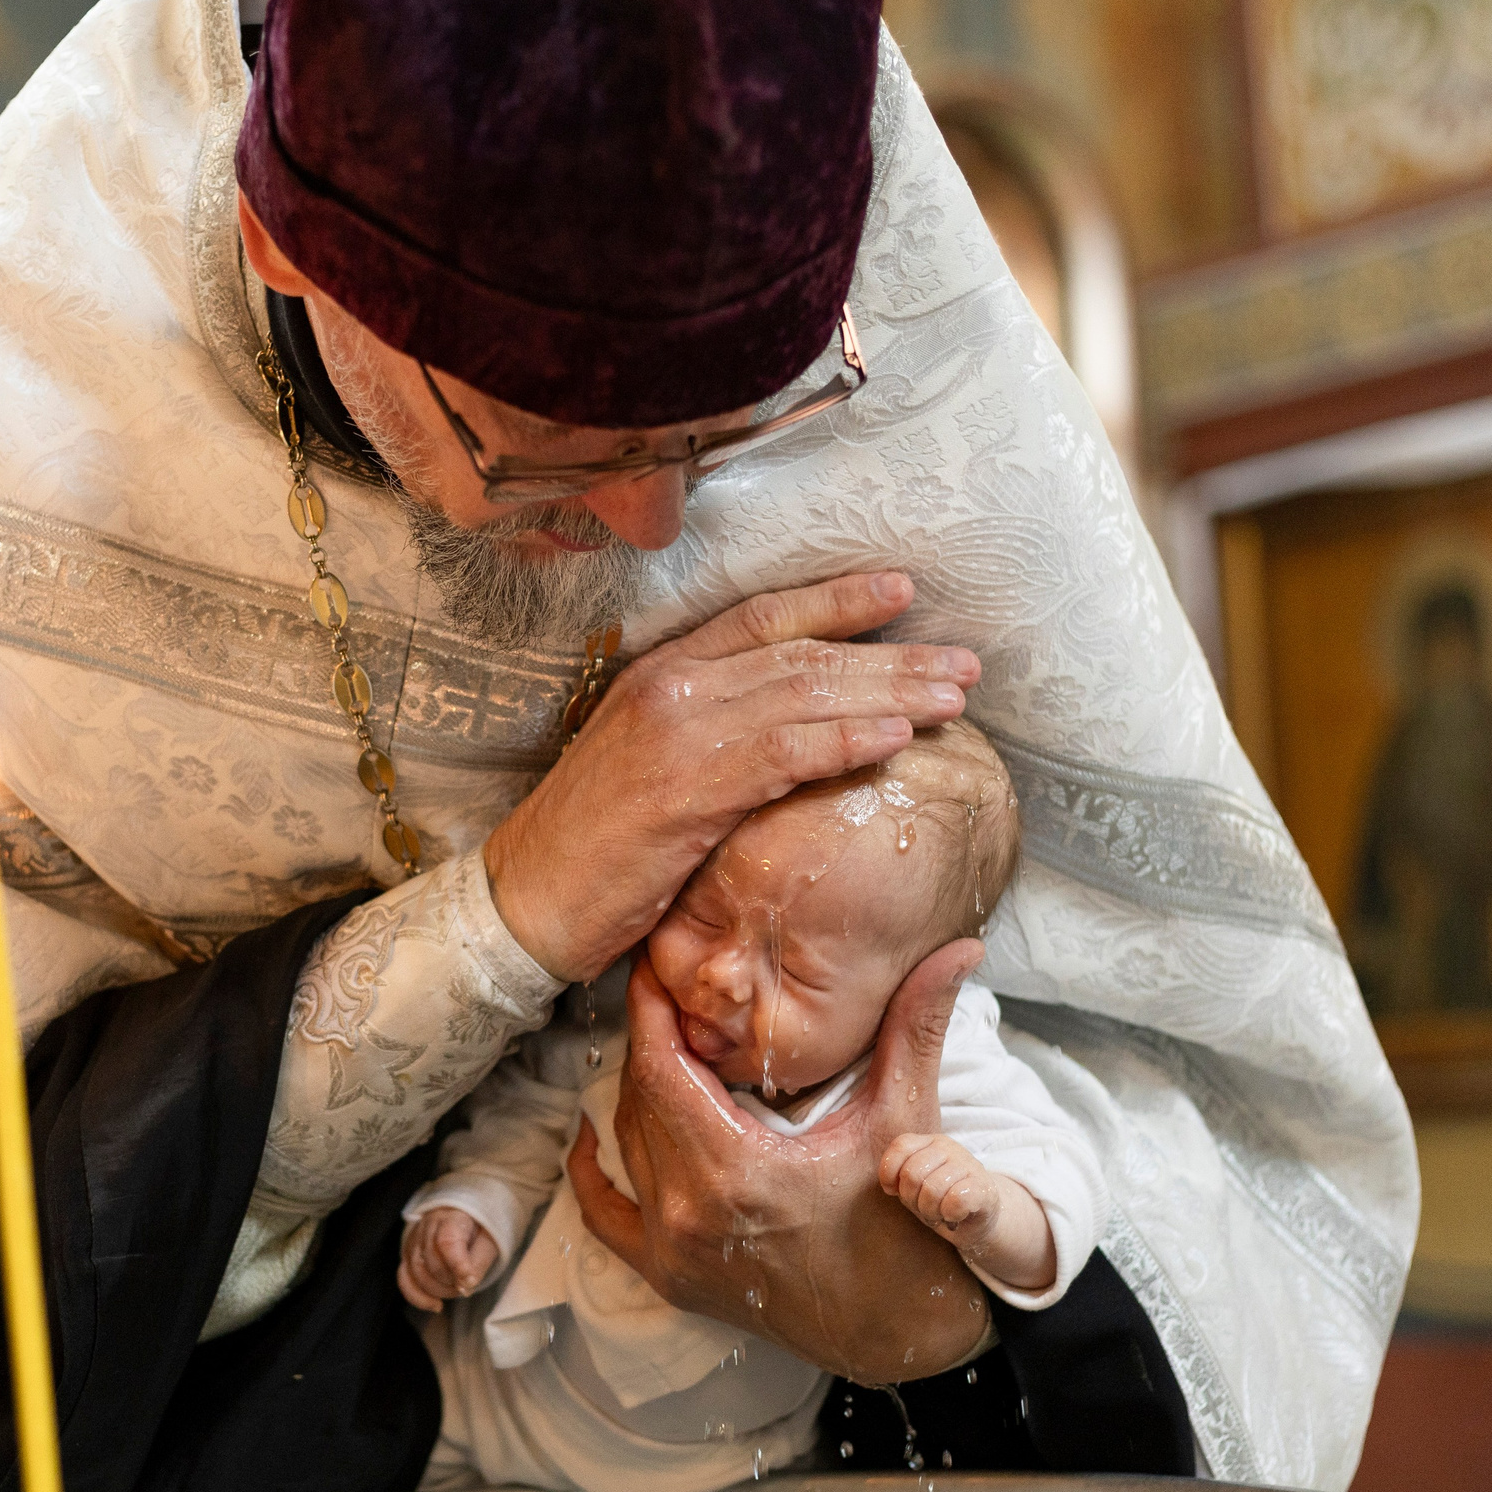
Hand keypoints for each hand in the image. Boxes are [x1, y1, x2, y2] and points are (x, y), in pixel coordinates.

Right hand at [398, 1207, 500, 1312]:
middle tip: (467, 1285)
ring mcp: (414, 1240)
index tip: (469, 1281)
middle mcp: (428, 1225)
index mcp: (452, 1217)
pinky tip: (436, 1305)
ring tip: (456, 1291)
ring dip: (437, 1289)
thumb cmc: (479, 1230)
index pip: (447, 1241)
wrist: (466, 1217)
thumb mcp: (490, 1241)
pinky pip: (404, 1278)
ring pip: (416, 1270)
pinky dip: (418, 1297)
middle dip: (450, 1280)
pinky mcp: (408, 1254)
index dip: (457, 1264)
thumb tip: (466, 1286)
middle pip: (430, 1259)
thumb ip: (479, 1262)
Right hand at [483, 573, 978, 980]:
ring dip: (890, 692)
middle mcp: (673, 686)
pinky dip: (847, 739)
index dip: (838, 601)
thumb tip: (788, 729)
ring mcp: (679, 732)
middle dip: (892, 653)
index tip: (903, 593)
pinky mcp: (689, 788)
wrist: (528, 898)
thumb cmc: (594, 844)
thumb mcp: (649, 764)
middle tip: (963, 660)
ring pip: (806, 694)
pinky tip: (897, 736)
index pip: (764, 617)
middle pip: (801, 651)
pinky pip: (786, 753)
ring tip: (953, 696)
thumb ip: (711, 732)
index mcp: (662, 671)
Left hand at [567, 938, 991, 1382]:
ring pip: (625, 1143)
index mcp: (735, 1173)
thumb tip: (959, 948)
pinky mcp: (671, 1276)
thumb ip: (916, 1028)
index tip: (655, 966)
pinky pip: (606, 1214)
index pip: (661, 1067)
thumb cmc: (909, 1233)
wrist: (907, 1336)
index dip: (651, 1009)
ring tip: (661, 1041)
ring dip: (638, 1090)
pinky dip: (595, 1169)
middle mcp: (688, 1215)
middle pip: (639, 1098)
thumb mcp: (908, 1122)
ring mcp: (673, 1252)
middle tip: (666, 991)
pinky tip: (590, 1132)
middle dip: (650, 1039)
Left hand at [881, 1134, 996, 1234]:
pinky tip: (953, 1216)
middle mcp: (949, 1148)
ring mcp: (968, 1165)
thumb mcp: (915, 1186)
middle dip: (911, 1199)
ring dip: (930, 1211)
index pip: (901, 1146)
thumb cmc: (941, 1200)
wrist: (978, 1217)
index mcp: (930, 1142)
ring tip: (938, 1213)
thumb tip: (891, 1186)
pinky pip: (956, 1200)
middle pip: (912, 1173)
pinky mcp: (984, 1188)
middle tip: (923, 1207)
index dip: (889, 1173)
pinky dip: (949, 1213)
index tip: (894, 1191)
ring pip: (932, 1190)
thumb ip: (900, 1178)